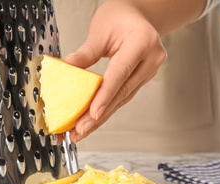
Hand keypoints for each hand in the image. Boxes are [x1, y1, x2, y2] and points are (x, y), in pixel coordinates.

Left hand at [65, 0, 166, 142]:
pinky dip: (107, 108)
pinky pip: (123, 96)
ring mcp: (149, 71)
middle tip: (80, 130)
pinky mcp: (142, 79)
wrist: (137, 17)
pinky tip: (93, 121)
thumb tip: (68, 67)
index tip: (93, 114)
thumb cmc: (120, 18)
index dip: (105, 95)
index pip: (120, 72)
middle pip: (122, 92)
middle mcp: (151, 59)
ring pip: (123, 99)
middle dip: (99, 114)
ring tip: (82, 131)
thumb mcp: (100, 29)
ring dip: (101, 117)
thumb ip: (86, 52)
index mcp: (143, 41)